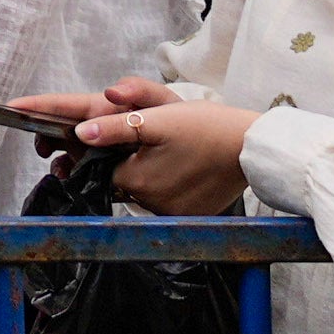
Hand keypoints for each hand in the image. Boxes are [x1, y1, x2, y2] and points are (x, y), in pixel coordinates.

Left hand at [76, 89, 256, 216]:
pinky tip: (181, 166)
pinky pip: (165, 200)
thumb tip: (81, 133)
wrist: (253, 148)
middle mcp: (152, 205)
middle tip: (147, 139)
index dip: (100, 149)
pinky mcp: (191, 216)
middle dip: (124, 159)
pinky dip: (167, 183)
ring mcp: (173, 214)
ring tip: (168, 150)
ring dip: (145, 171)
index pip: (99, 167)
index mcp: (138, 181)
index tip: (112, 134)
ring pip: (142, 190)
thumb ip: (114, 127)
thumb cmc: (206, 127)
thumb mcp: (157, 118)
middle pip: (120, 179)